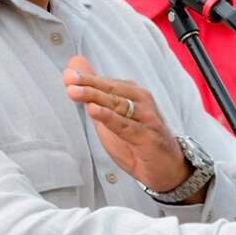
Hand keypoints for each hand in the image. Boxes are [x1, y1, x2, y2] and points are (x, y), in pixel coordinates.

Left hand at [62, 56, 203, 201]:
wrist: (167, 168)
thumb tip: (75, 66)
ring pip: (118, 104)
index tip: (68, 74)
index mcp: (133, 94)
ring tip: (75, 92)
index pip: (107, 83)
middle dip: (88, 83)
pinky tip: (94, 111)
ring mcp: (147, 118)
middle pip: (112, 91)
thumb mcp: (112, 116)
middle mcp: (142, 102)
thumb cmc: (138, 140)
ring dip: (95, 96)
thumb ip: (94, 92)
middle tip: (69, 79)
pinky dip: (109, 117)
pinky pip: (126, 126)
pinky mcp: (148, 137)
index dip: (86, 78)